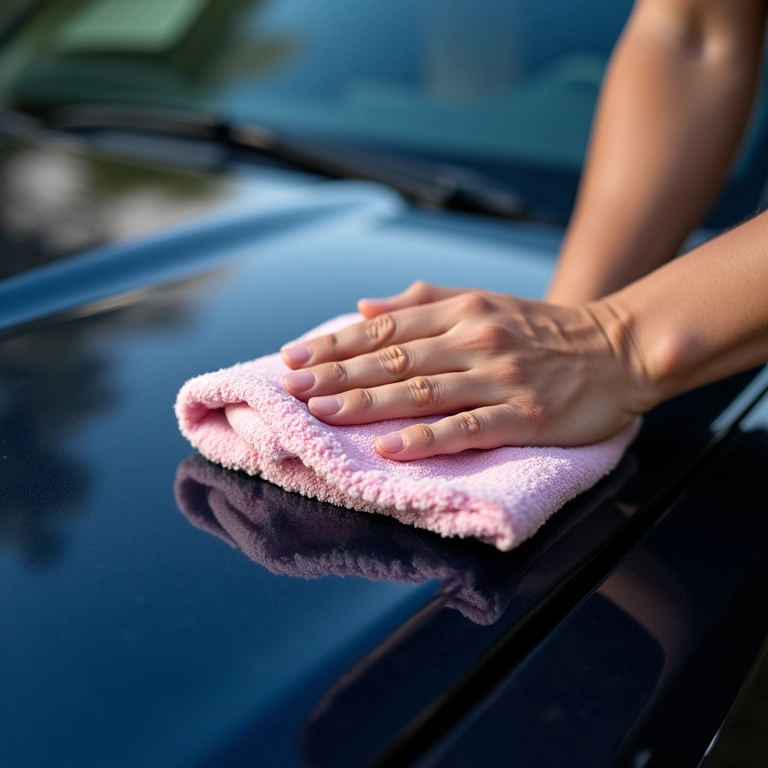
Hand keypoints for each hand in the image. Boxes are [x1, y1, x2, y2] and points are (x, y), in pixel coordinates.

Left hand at [280, 281, 649, 460]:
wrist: (617, 349)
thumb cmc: (544, 329)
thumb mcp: (483, 302)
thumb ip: (423, 302)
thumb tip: (364, 307)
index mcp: (461, 310)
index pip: (385, 328)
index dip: (335, 343)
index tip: (294, 358)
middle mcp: (474, 338)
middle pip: (393, 358)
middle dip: (337, 374)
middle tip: (292, 388)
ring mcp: (498, 377)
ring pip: (421, 390)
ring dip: (367, 402)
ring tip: (322, 413)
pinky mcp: (523, 414)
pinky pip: (466, 428)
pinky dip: (425, 439)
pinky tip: (389, 448)